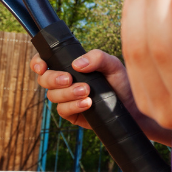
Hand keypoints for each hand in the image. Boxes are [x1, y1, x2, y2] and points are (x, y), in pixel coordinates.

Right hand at [29, 49, 159, 137]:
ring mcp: (67, 98)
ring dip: (67, 93)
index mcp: (72, 66)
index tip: (42, 67)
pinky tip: (87, 104)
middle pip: (44, 79)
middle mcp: (66, 81)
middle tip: (69, 79)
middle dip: (53, 79)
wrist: (133, 108)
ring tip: (87, 92)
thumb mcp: (113, 65)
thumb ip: (97, 58)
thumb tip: (76, 64)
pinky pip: (63, 110)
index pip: (47, 61)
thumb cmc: (122, 83)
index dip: (38, 63)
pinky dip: (73, 106)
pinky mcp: (72, 114)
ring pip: (53, 96)